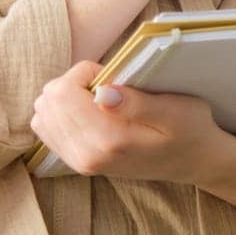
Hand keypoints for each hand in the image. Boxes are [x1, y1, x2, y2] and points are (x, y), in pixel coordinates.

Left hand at [29, 60, 227, 184]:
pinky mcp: (76, 162)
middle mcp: (87, 156)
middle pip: (50, 100)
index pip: (64, 92)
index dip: (86, 73)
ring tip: (98, 99)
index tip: (113, 78)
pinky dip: (61, 112)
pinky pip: (46, 128)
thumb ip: (137, 103)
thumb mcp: (175, 110)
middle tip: (108, 86)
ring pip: (43, 113)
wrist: (192, 161)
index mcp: (109, 141)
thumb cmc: (189, 129)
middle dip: (74, 82)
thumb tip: (101, 93)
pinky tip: (88, 111)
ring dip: (66, 96)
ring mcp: (79, 162)